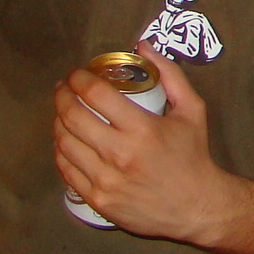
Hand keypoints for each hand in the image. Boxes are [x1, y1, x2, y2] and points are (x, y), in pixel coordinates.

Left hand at [52, 43, 241, 244]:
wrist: (196, 206)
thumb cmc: (193, 155)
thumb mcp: (192, 110)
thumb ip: (170, 75)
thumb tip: (143, 46)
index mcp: (142, 128)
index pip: (96, 94)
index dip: (79, 78)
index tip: (76, 74)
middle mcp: (120, 154)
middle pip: (73, 116)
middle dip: (62, 96)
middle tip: (63, 89)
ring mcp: (106, 179)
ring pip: (65, 143)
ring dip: (57, 122)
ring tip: (62, 112)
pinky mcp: (98, 199)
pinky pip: (67, 170)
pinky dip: (60, 151)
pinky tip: (65, 141)